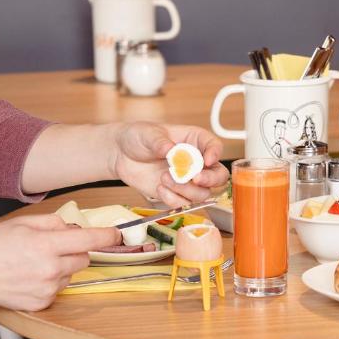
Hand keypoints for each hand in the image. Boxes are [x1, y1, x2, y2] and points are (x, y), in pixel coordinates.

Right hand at [0, 214, 120, 311]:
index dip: (107, 236)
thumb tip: (73, 226)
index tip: (117, 234)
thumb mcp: (21, 223)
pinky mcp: (42, 303)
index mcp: (46, 244)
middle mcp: (50, 268)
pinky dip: (50, 283)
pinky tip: (30, 277)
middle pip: (84, 259)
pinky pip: (59, 289)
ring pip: (71, 275)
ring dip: (62, 268)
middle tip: (52, 247)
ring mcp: (47, 289)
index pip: (90, 240)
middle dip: (75, 251)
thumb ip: (53, 222)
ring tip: (34, 264)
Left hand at [109, 122, 229, 206]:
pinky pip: (184, 203)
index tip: (207, 160)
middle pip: (218, 175)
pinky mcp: (176, 193)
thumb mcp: (148, 134)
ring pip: (202, 193)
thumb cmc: (138, 137)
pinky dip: (173, 199)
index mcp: (194, 141)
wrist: (120, 154)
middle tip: (195, 178)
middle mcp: (196, 161)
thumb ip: (161, 142)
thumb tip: (171, 150)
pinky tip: (160, 188)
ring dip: (185, 190)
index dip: (215, 154)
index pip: (214, 146)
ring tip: (165, 178)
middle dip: (209, 179)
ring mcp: (187, 180)